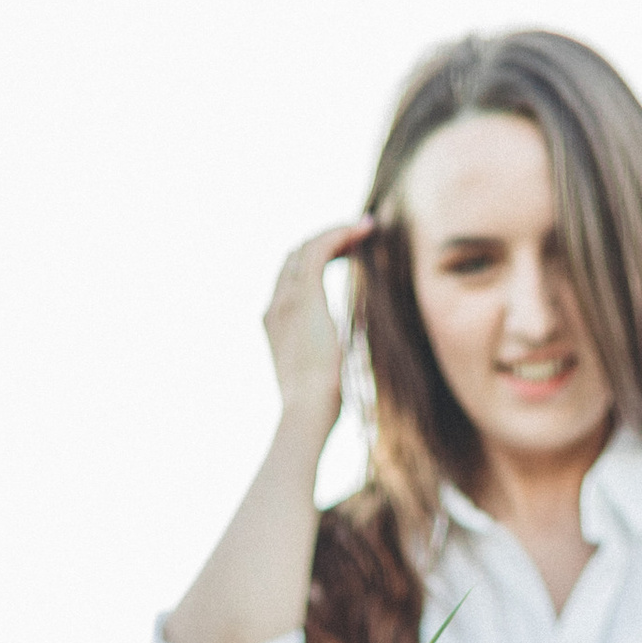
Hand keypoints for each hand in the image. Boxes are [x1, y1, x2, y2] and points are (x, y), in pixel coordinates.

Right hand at [264, 221, 373, 436]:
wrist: (305, 414)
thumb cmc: (318, 409)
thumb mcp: (322, 376)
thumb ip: (329, 357)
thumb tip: (348, 357)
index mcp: (275, 325)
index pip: (291, 277)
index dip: (316, 259)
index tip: (346, 254)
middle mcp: (276, 306)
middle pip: (295, 255)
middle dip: (326, 241)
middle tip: (358, 236)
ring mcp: (287, 300)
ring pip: (307, 246)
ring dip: (337, 233)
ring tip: (365, 228)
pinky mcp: (305, 296)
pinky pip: (321, 248)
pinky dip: (341, 234)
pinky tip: (363, 230)